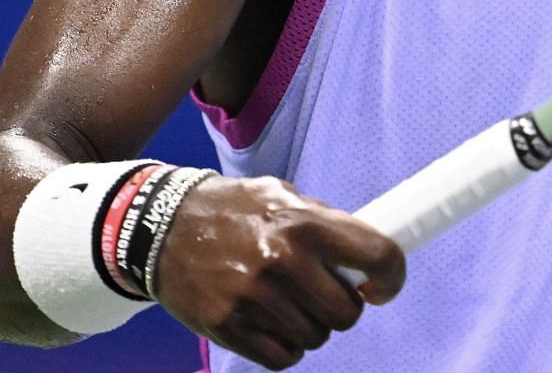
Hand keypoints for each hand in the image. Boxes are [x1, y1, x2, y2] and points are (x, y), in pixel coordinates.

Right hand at [155, 175, 406, 370]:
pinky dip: (285, 348)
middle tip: (321, 293)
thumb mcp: (282, 195)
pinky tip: (273, 325)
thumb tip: (365, 257)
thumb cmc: (233, 209)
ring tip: (288, 303)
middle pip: (347, 312)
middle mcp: (284, 261)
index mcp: (305, 223)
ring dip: (310, 327)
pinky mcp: (229, 326)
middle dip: (341, 308)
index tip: (379, 288)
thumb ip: (324, 222)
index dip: (391, 278)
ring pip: (316, 338)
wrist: (161, 227)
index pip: (378, 256)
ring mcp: (255, 297)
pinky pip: (283, 358)